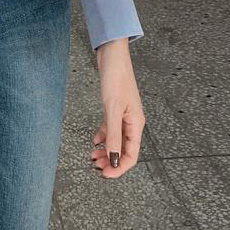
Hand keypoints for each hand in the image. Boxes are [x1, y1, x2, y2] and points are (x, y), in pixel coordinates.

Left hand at [90, 37, 145, 177]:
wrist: (112, 56)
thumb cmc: (116, 78)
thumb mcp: (112, 109)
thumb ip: (113, 135)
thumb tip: (114, 158)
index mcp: (136, 124)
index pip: (131, 155)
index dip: (119, 167)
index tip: (105, 174)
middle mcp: (132, 122)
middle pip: (123, 150)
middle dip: (110, 160)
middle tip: (95, 166)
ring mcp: (123, 115)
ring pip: (116, 140)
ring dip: (105, 150)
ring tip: (92, 155)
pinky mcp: (115, 108)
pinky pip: (110, 128)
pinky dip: (103, 136)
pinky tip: (95, 140)